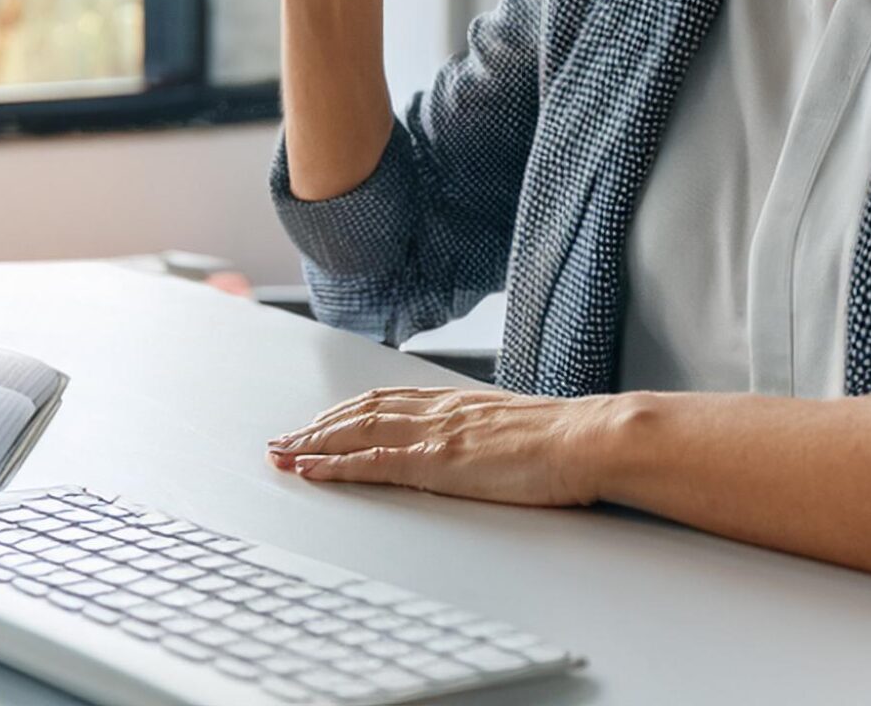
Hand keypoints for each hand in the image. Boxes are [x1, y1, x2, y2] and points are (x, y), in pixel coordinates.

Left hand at [264, 386, 613, 507]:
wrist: (588, 437)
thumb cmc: (567, 438)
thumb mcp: (519, 428)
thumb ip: (491, 432)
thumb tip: (487, 444)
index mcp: (458, 401)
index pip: (389, 399)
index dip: (349, 410)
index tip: (322, 421)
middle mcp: (440, 409)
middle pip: (362, 412)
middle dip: (318, 427)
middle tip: (283, 440)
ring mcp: (437, 433)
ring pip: (357, 432)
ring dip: (314, 444)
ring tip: (282, 454)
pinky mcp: (439, 462)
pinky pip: (374, 464)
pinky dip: (335, 467)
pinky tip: (311, 472)